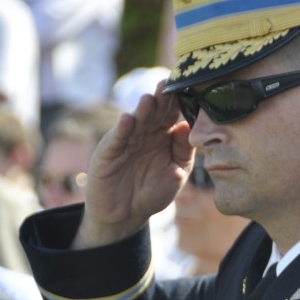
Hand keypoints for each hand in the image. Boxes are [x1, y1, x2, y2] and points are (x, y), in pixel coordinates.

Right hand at [74, 81, 193, 247]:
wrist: (125, 215)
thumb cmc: (152, 192)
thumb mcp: (176, 173)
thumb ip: (184, 151)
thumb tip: (188, 125)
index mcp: (163, 135)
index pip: (172, 113)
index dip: (179, 101)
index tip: (190, 87)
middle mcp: (144, 133)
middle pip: (154, 112)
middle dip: (161, 99)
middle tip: (169, 84)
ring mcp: (125, 141)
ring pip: (136, 122)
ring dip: (143, 111)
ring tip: (150, 99)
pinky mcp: (109, 153)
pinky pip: (117, 140)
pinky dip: (122, 130)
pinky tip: (128, 120)